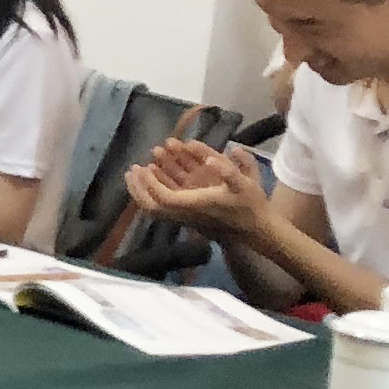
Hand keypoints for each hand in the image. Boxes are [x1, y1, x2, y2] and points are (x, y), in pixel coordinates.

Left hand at [123, 136, 272, 241]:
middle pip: (152, 206)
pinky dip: (155, 192)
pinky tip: (155, 176)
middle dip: (139, 188)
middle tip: (131, 169)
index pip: (164, 198)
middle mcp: (187, 213)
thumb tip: (210, 158)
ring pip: (156, 208)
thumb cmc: (251, 205)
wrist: (257, 229)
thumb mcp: (246, 184)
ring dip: (144, 189)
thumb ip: (228, 170)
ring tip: (136, 170)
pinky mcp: (189, 216)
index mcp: (196, 205)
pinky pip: (165, 206)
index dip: (151, 184)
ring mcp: (186, 216)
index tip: (144, 166)